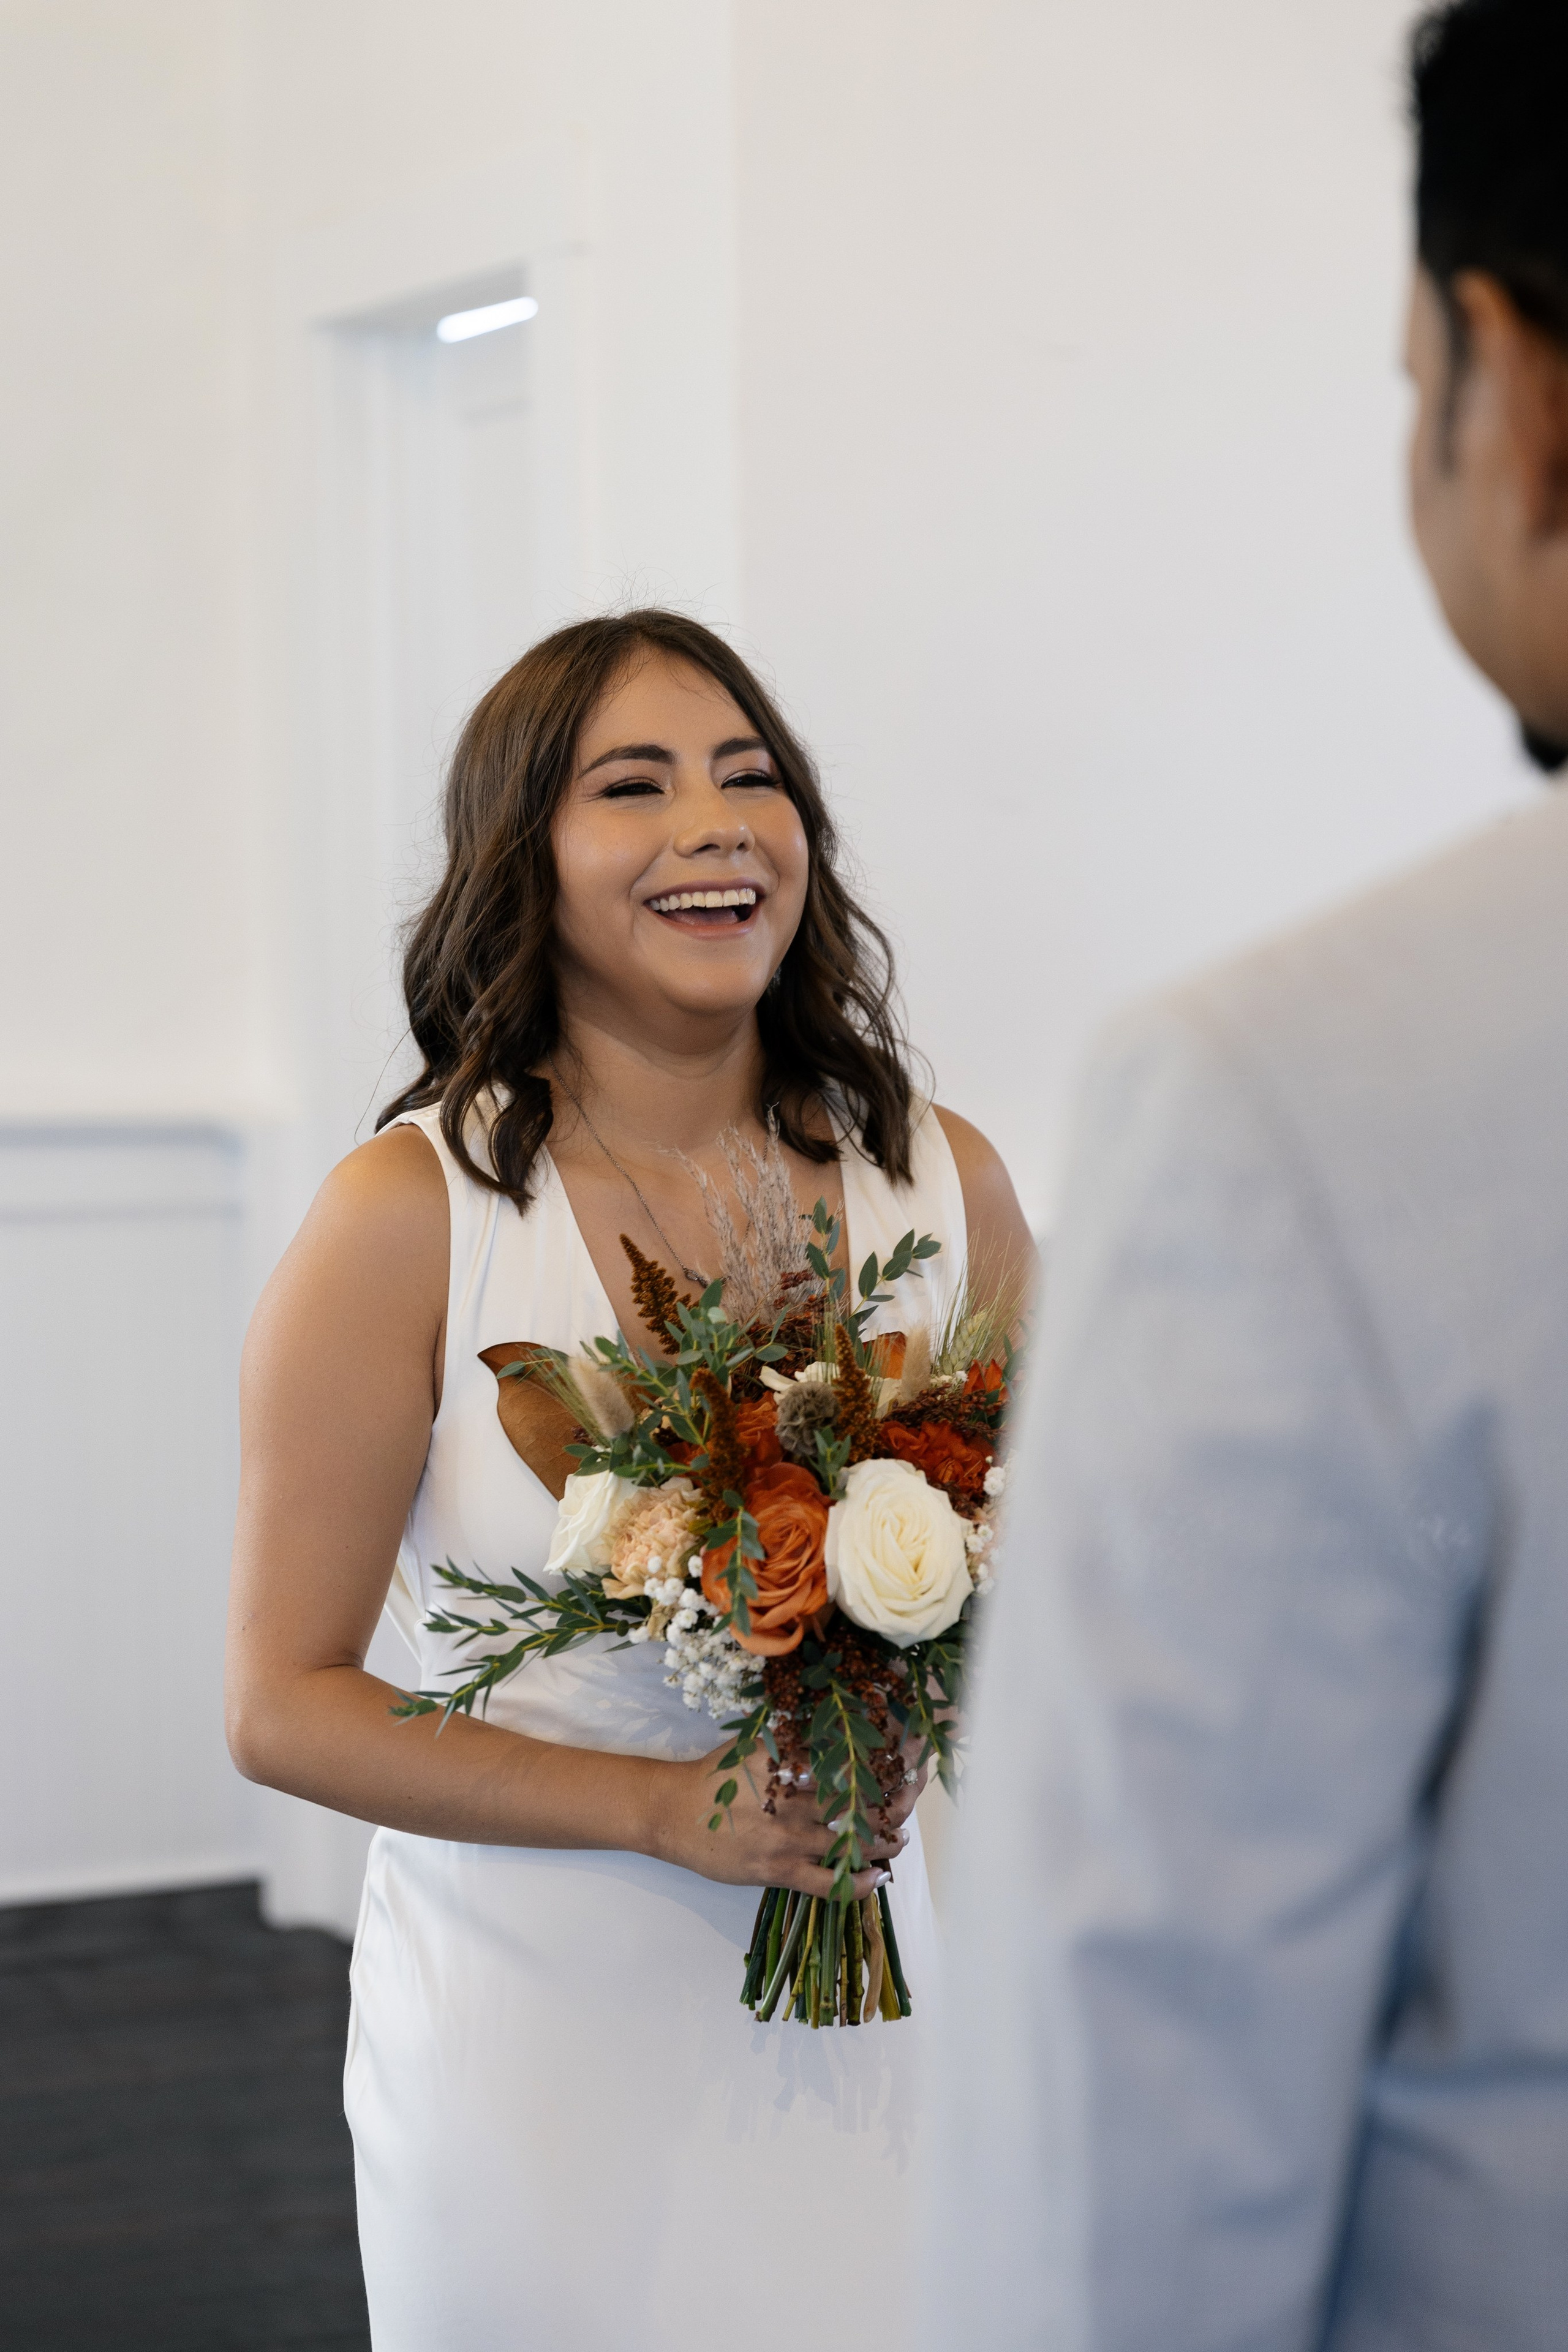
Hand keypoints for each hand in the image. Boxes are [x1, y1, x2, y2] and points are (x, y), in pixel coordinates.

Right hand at [649, 1741, 922, 1899]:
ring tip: (899, 1837)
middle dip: (898, 1796)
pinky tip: (874, 1876)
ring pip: (852, 1842)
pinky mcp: (778, 1870)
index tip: (915, 1746)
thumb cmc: (717, 1776)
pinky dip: (857, 1884)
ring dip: (886, 1841)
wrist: (671, 1814)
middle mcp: (792, 1795)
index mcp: (787, 1756)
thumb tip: (833, 1712)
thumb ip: (792, 1732)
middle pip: (861, 1798)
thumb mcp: (755, 1742)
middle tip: (914, 1792)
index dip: (888, 1749)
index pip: (850, 1753)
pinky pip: (828, 1884)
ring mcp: (786, 1835)